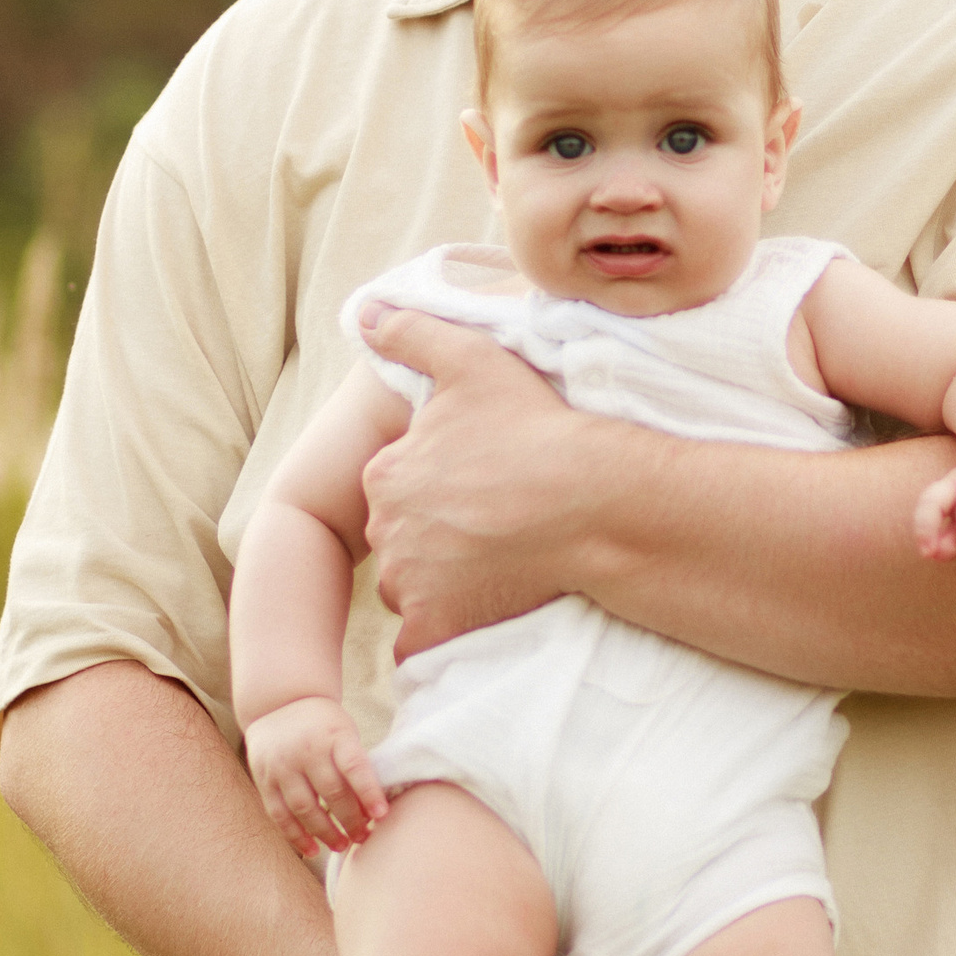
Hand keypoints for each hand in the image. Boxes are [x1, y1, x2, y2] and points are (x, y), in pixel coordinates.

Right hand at [245, 698, 388, 858]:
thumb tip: (375, 811)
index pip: (354, 767)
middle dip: (351, 820)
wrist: (280, 703)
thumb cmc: (324, 726)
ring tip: (343, 846)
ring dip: (325, 833)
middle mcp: (306, 750)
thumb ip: (356, 765)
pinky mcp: (265, 779)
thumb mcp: (345, 733)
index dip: (369, 792)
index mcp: (334, 735)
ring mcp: (282, 765)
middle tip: (365, 837)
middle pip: (331, 793)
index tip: (382, 815)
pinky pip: (279, 814)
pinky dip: (296, 836)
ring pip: (305, 808)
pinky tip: (312, 849)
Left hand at [359, 310, 586, 655]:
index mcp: (387, 473)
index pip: (399, 487)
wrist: (591, 502)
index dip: (441, 485)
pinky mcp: (437, 627)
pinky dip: (444, 631)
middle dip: (437, 535)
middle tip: (494, 524)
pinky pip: (423, 642)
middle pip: (404, 539)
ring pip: (414, 587)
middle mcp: (386, 532)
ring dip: (441, 582)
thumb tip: (363, 313)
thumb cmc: (535, 427)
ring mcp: (410, 584)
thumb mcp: (472, 359)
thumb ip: (411, 333)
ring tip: (499, 563)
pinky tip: (481, 611)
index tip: (483, 483)